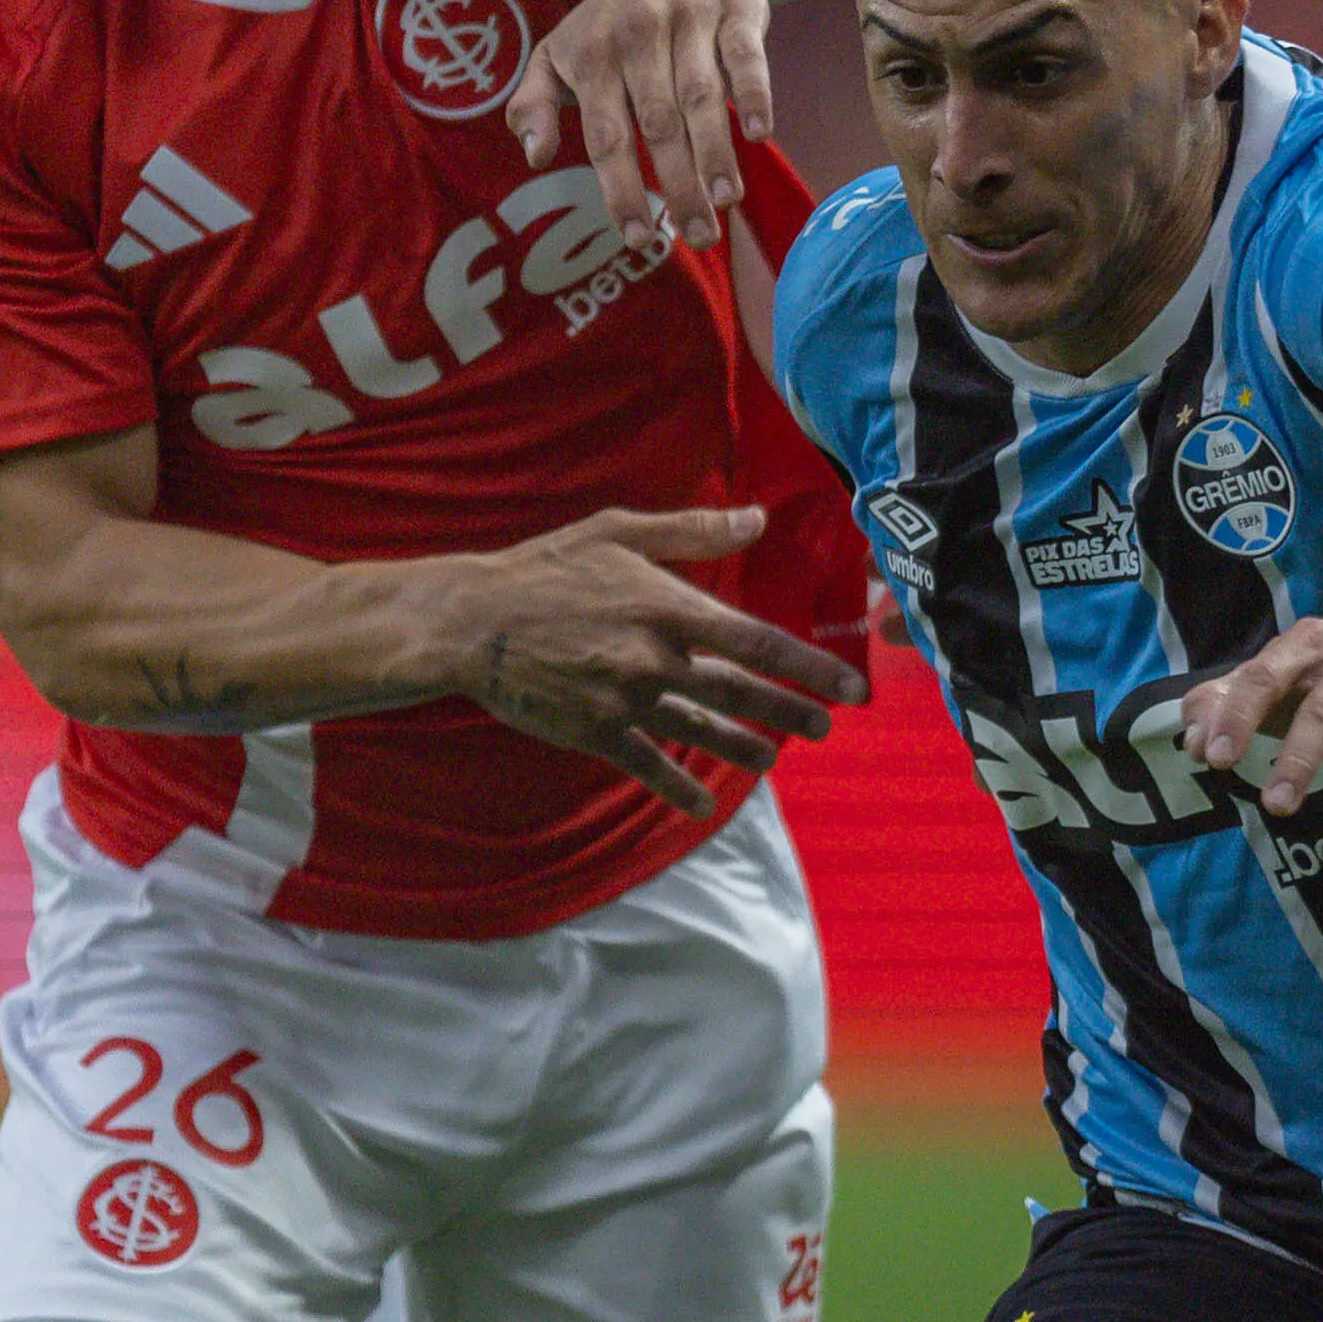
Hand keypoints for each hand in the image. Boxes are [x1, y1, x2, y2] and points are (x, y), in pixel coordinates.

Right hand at [443, 504, 864, 813]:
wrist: (473, 622)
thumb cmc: (546, 567)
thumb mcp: (619, 531)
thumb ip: (693, 529)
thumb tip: (758, 517)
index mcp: (667, 607)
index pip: (756, 641)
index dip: (809, 666)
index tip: (849, 686)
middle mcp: (655, 659)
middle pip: (740, 692)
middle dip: (789, 712)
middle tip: (824, 727)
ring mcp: (626, 701)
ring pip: (701, 731)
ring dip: (743, 747)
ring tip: (770, 759)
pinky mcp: (596, 732)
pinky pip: (650, 765)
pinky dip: (677, 787)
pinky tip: (702, 804)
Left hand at [507, 0, 770, 243]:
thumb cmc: (610, 14)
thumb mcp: (559, 50)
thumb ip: (534, 102)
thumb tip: (533, 157)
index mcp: (594, 58)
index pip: (607, 136)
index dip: (620, 189)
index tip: (637, 238)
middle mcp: (638, 38)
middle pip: (658, 125)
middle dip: (677, 185)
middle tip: (697, 237)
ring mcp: (689, 20)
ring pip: (701, 94)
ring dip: (715, 150)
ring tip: (726, 201)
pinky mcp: (734, 7)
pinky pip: (745, 55)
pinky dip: (754, 93)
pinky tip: (761, 134)